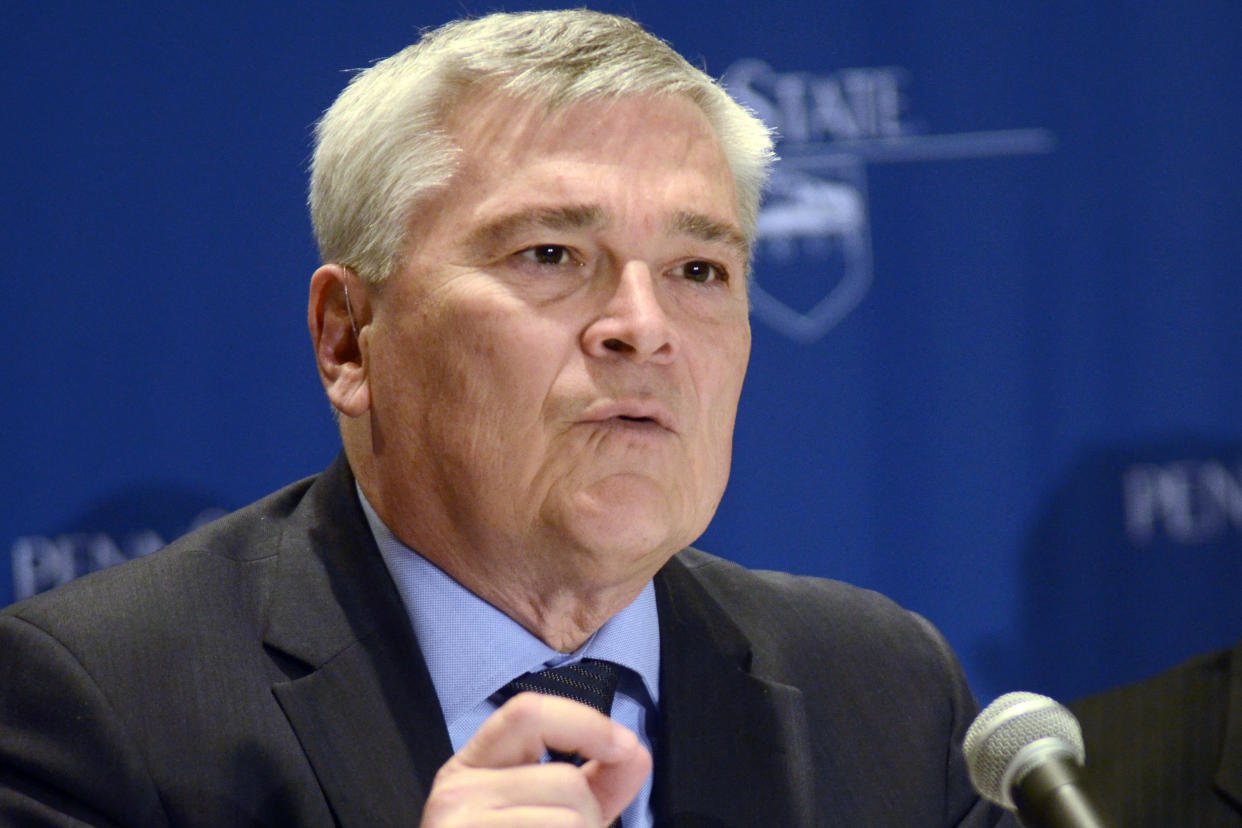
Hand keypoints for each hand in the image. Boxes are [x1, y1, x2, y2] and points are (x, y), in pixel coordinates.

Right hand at [419, 692, 650, 826]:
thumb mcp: (544, 814)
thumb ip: (593, 784)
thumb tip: (635, 752)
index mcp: (473, 767)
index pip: (528, 713)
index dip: (585, 723)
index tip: (623, 745)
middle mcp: (456, 792)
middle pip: (565, 781)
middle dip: (590, 819)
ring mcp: (460, 827)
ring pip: (571, 822)